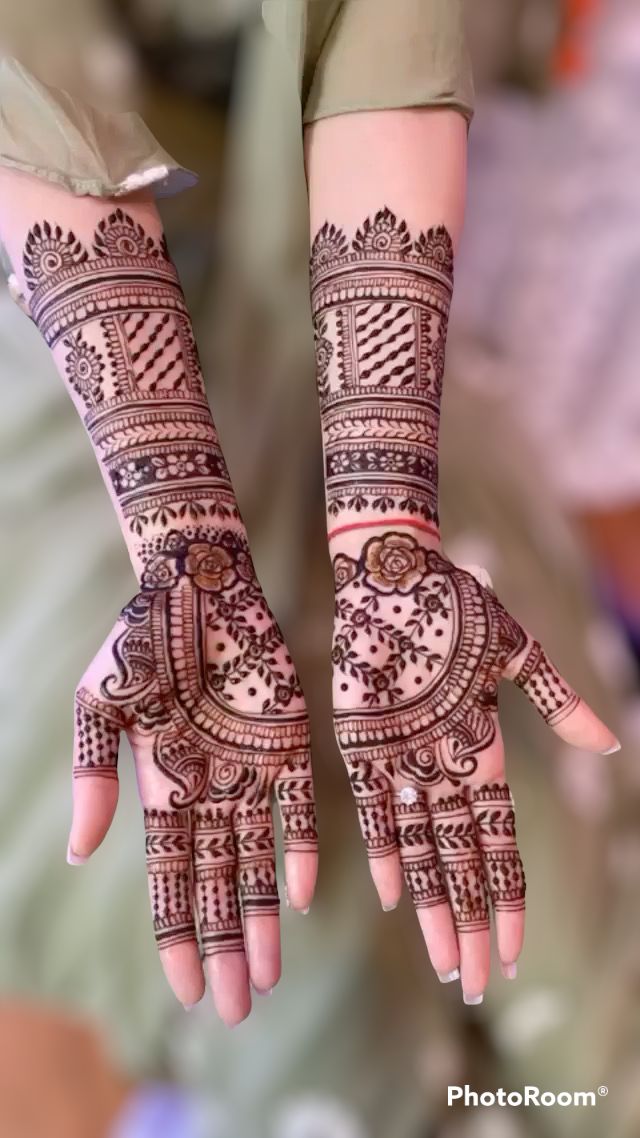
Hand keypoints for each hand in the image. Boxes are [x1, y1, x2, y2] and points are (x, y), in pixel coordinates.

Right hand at [69, 528, 317, 1024]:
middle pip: (218, 884)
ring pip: (258, 860)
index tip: (184, 992)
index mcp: (161, 784)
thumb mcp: (102, 706)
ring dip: (261, 918)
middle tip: (235, 1010)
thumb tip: (84, 857)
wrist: (197, 579)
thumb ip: (94, 778)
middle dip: (224, 946)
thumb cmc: (139, 636)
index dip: (176, 935)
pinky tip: (300, 902)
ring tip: (267, 978)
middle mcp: (210, 787)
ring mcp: (252, 767)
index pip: (169, 878)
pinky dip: (298, 851)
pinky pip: (299, 807)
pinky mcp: (292, 742)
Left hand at [330, 528, 617, 1001]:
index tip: (513, 949)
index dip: (505, 897)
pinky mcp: (360, 744)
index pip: (500, 844)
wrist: (393, 570)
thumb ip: (556, 702)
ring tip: (442, 961)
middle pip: (461, 864)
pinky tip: (391, 895)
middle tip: (475, 986)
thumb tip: (610, 749)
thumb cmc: (457, 604)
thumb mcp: (516, 653)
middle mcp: (443, 768)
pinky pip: (373, 810)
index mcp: (484, 752)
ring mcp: (401, 761)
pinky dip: (384, 850)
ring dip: (431, 906)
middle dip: (469, 924)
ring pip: (420, 850)